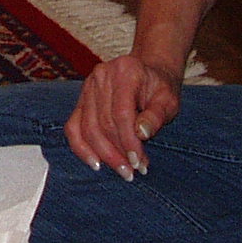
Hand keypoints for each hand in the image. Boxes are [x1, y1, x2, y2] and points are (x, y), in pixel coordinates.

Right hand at [64, 52, 181, 178]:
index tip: (138, 162)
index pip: (121, 114)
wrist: (149, 72)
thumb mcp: (168, 100)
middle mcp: (101, 76)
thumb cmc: (160, 88)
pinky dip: (81, 148)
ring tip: (122, 170)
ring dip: (103, 155)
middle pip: (103, 123)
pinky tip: (96, 163)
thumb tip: (141, 133)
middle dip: (117, 153)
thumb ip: (156, 116)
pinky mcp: (81, 100)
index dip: (128, 142)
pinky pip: (73, 127)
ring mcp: (88, 87)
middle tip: (132, 171)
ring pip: (87, 128)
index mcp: (125, 71)